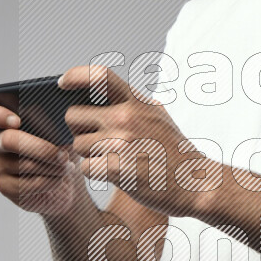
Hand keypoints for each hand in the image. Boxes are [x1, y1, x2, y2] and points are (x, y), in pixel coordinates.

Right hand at [0, 96, 82, 216]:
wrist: (67, 178)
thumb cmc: (62, 146)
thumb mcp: (61, 130)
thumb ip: (52, 121)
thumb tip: (55, 122)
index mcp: (3, 120)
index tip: (17, 121)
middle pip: (8, 140)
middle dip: (40, 147)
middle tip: (63, 154)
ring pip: (23, 164)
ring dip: (52, 166)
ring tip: (67, 165)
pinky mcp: (5, 187)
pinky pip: (27, 184)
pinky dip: (50, 180)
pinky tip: (61, 177)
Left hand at [58, 65, 221, 216]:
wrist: (198, 184)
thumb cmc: (175, 153)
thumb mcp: (158, 117)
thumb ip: (131, 104)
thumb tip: (97, 94)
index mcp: (137, 102)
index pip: (98, 76)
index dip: (74, 76)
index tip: (62, 84)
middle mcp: (127, 117)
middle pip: (73, 116)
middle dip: (80, 131)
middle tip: (98, 143)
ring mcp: (121, 142)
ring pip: (77, 145)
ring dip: (89, 156)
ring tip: (116, 161)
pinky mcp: (117, 168)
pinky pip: (85, 168)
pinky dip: (95, 174)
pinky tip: (116, 174)